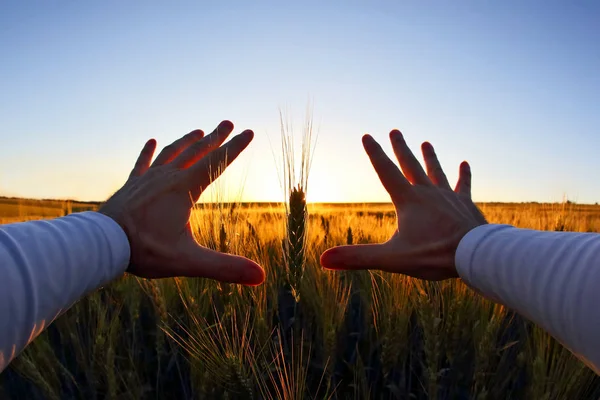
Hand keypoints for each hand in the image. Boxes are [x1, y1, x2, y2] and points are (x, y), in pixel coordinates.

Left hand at [99, 120, 264, 284]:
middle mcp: (167, 177)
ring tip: (199, 132)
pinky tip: (153, 142)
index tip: (249, 132)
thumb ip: (224, 267)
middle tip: (228, 123)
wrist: (100, 242)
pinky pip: (143, 163)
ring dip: (187, 142)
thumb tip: (260, 277)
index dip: (235, 148)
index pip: (216, 163)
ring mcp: (147, 179)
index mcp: (184, 189)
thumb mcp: (188, 261)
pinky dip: (150, 151)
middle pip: (196, 152)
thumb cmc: (144, 251)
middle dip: (215, 138)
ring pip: (172, 153)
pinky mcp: (132, 185)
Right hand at [320, 130, 486, 279]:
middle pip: (410, 165)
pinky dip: (463, 175)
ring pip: (435, 171)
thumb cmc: (433, 255)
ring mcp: (448, 196)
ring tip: (426, 143)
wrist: (474, 254)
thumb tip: (324, 260)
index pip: (386, 171)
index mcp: (408, 200)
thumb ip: (358, 258)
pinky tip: (464, 163)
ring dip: (429, 157)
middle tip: (395, 130)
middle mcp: (427, 192)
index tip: (367, 135)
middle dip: (401, 148)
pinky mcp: (465, 205)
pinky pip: (462, 185)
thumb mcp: (391, 258)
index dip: (375, 153)